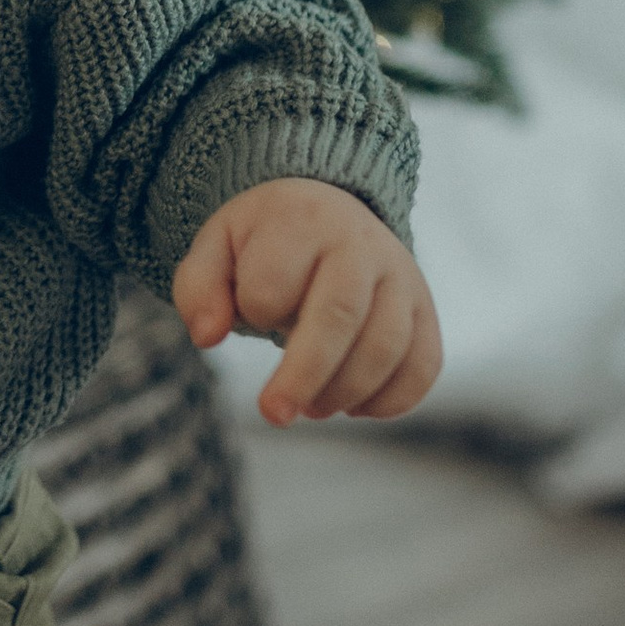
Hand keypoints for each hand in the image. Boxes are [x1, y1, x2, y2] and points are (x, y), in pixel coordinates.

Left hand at [173, 176, 443, 427]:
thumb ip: (198, 288)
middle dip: (303, 377)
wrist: (329, 211)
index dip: (255, 313)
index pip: (273, 284)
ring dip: (343, 393)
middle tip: (273, 415)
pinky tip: (354, 407)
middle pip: (339, 317)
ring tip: (311, 406)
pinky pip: (424, 365)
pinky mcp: (426, 309)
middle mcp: (361, 243)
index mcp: (303, 219)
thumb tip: (207, 337)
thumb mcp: (219, 246)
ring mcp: (402, 276)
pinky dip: (390, 401)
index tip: (250, 316)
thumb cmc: (266, 242)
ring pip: (385, 347)